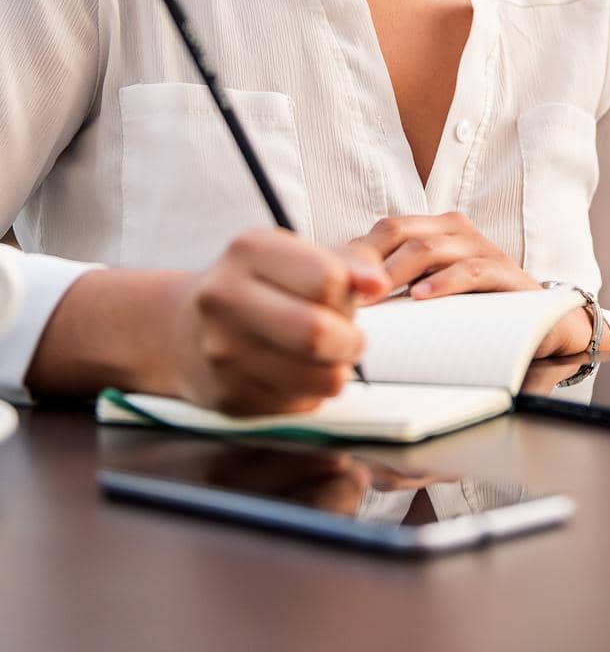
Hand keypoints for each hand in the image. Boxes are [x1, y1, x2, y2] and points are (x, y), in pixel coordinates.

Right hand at [162, 227, 389, 415]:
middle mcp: (225, 298)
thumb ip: (346, 262)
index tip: (354, 297)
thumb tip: (377, 283)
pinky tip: (298, 374)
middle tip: (353, 339)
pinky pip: (298, 405)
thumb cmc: (259, 287)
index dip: (352, 293)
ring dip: (338, 371)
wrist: (185, 329)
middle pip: (315, 332)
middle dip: (351, 341)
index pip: (326, 278)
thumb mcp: (295, 256)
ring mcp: (221, 352)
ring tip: (330, 357)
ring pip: (315, 377)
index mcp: (248, 251)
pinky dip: (312, 393)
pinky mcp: (227, 396)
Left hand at [348, 212, 609, 358]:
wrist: (542, 324)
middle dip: (367, 260)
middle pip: (399, 230)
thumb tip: (340, 300)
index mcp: (433, 230)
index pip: (383, 230)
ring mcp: (481, 248)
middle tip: (344, 291)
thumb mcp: (429, 294)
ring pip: (429, 247)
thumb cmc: (475, 309)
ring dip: (396, 272)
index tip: (328, 284)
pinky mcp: (506, 273)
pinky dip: (444, 282)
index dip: (354, 253)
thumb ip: (395, 290)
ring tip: (375, 295)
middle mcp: (455, 231)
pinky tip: (422, 297)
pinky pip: (472, 270)